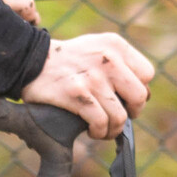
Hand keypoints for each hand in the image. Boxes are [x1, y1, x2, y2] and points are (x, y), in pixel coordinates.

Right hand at [22, 31, 152, 141]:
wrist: (29, 60)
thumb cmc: (67, 60)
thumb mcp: (97, 47)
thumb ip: (121, 64)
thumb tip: (146, 96)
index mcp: (115, 45)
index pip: (147, 74)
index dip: (138, 91)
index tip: (124, 99)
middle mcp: (108, 58)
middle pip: (140, 97)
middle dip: (131, 113)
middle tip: (116, 117)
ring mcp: (92, 76)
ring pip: (120, 116)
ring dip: (112, 129)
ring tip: (101, 128)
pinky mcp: (77, 94)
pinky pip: (100, 122)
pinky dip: (98, 131)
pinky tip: (90, 129)